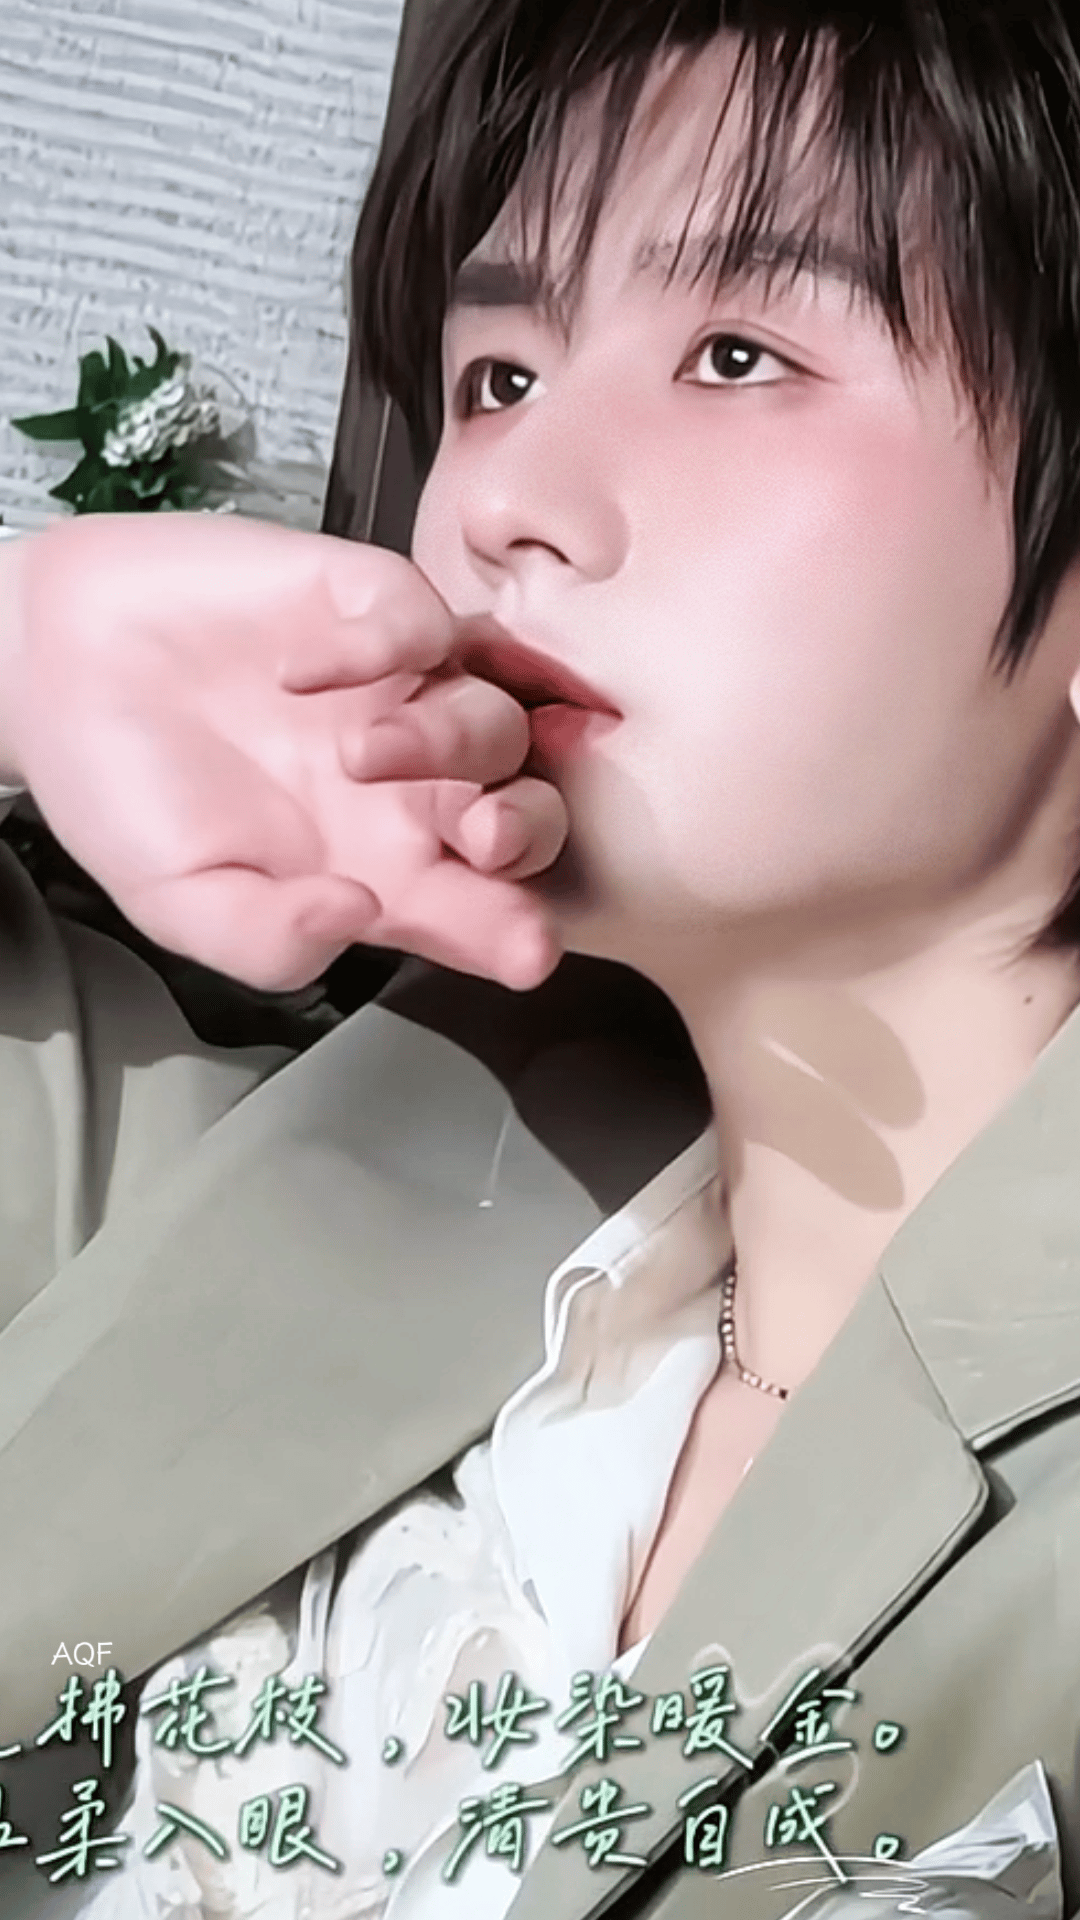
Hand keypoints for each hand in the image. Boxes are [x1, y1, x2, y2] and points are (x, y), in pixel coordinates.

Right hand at [0, 515, 566, 989]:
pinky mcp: (367, 605)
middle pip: (526, 813)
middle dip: (526, 831)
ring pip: (495, 719)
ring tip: (357, 753)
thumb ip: (265, 939)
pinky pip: (426, 621)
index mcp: (382, 871)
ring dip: (452, 742)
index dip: (514, 931)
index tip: (528, 952)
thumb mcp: (181, 902)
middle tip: (483, 834)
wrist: (51, 670)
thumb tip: (353, 919)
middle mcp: (410, 789)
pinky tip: (307, 672)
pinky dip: (387, 644)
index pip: (478, 910)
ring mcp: (398, 693)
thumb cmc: (123, 792)